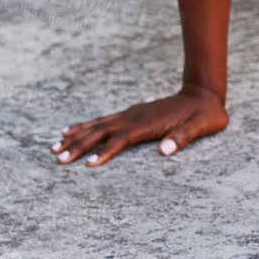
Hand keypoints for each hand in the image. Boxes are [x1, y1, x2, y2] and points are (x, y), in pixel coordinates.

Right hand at [49, 85, 228, 166]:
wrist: (203, 93)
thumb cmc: (204, 114)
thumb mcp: (201, 126)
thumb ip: (183, 137)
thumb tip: (165, 151)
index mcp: (147, 124)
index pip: (121, 140)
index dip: (105, 152)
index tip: (88, 165)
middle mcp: (134, 117)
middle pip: (101, 132)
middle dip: (79, 146)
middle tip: (58, 159)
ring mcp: (130, 114)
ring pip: (97, 126)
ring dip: (76, 137)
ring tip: (54, 147)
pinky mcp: (130, 114)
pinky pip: (102, 120)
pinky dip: (85, 126)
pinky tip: (70, 130)